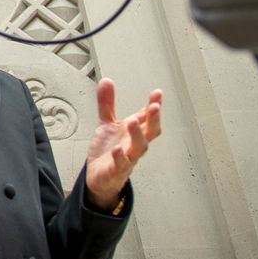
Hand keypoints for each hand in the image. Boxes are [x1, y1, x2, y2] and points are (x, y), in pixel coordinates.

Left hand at [84, 78, 162, 209]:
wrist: (99, 177)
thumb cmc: (108, 151)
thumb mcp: (107, 124)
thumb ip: (107, 103)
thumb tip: (107, 81)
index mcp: (134, 132)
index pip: (147, 117)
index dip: (153, 105)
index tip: (157, 93)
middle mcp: (134, 145)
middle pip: (150, 132)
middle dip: (154, 119)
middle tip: (155, 106)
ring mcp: (127, 158)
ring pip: (139, 148)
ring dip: (137, 134)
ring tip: (133, 121)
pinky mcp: (116, 171)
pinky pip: (121, 165)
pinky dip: (120, 157)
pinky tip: (118, 149)